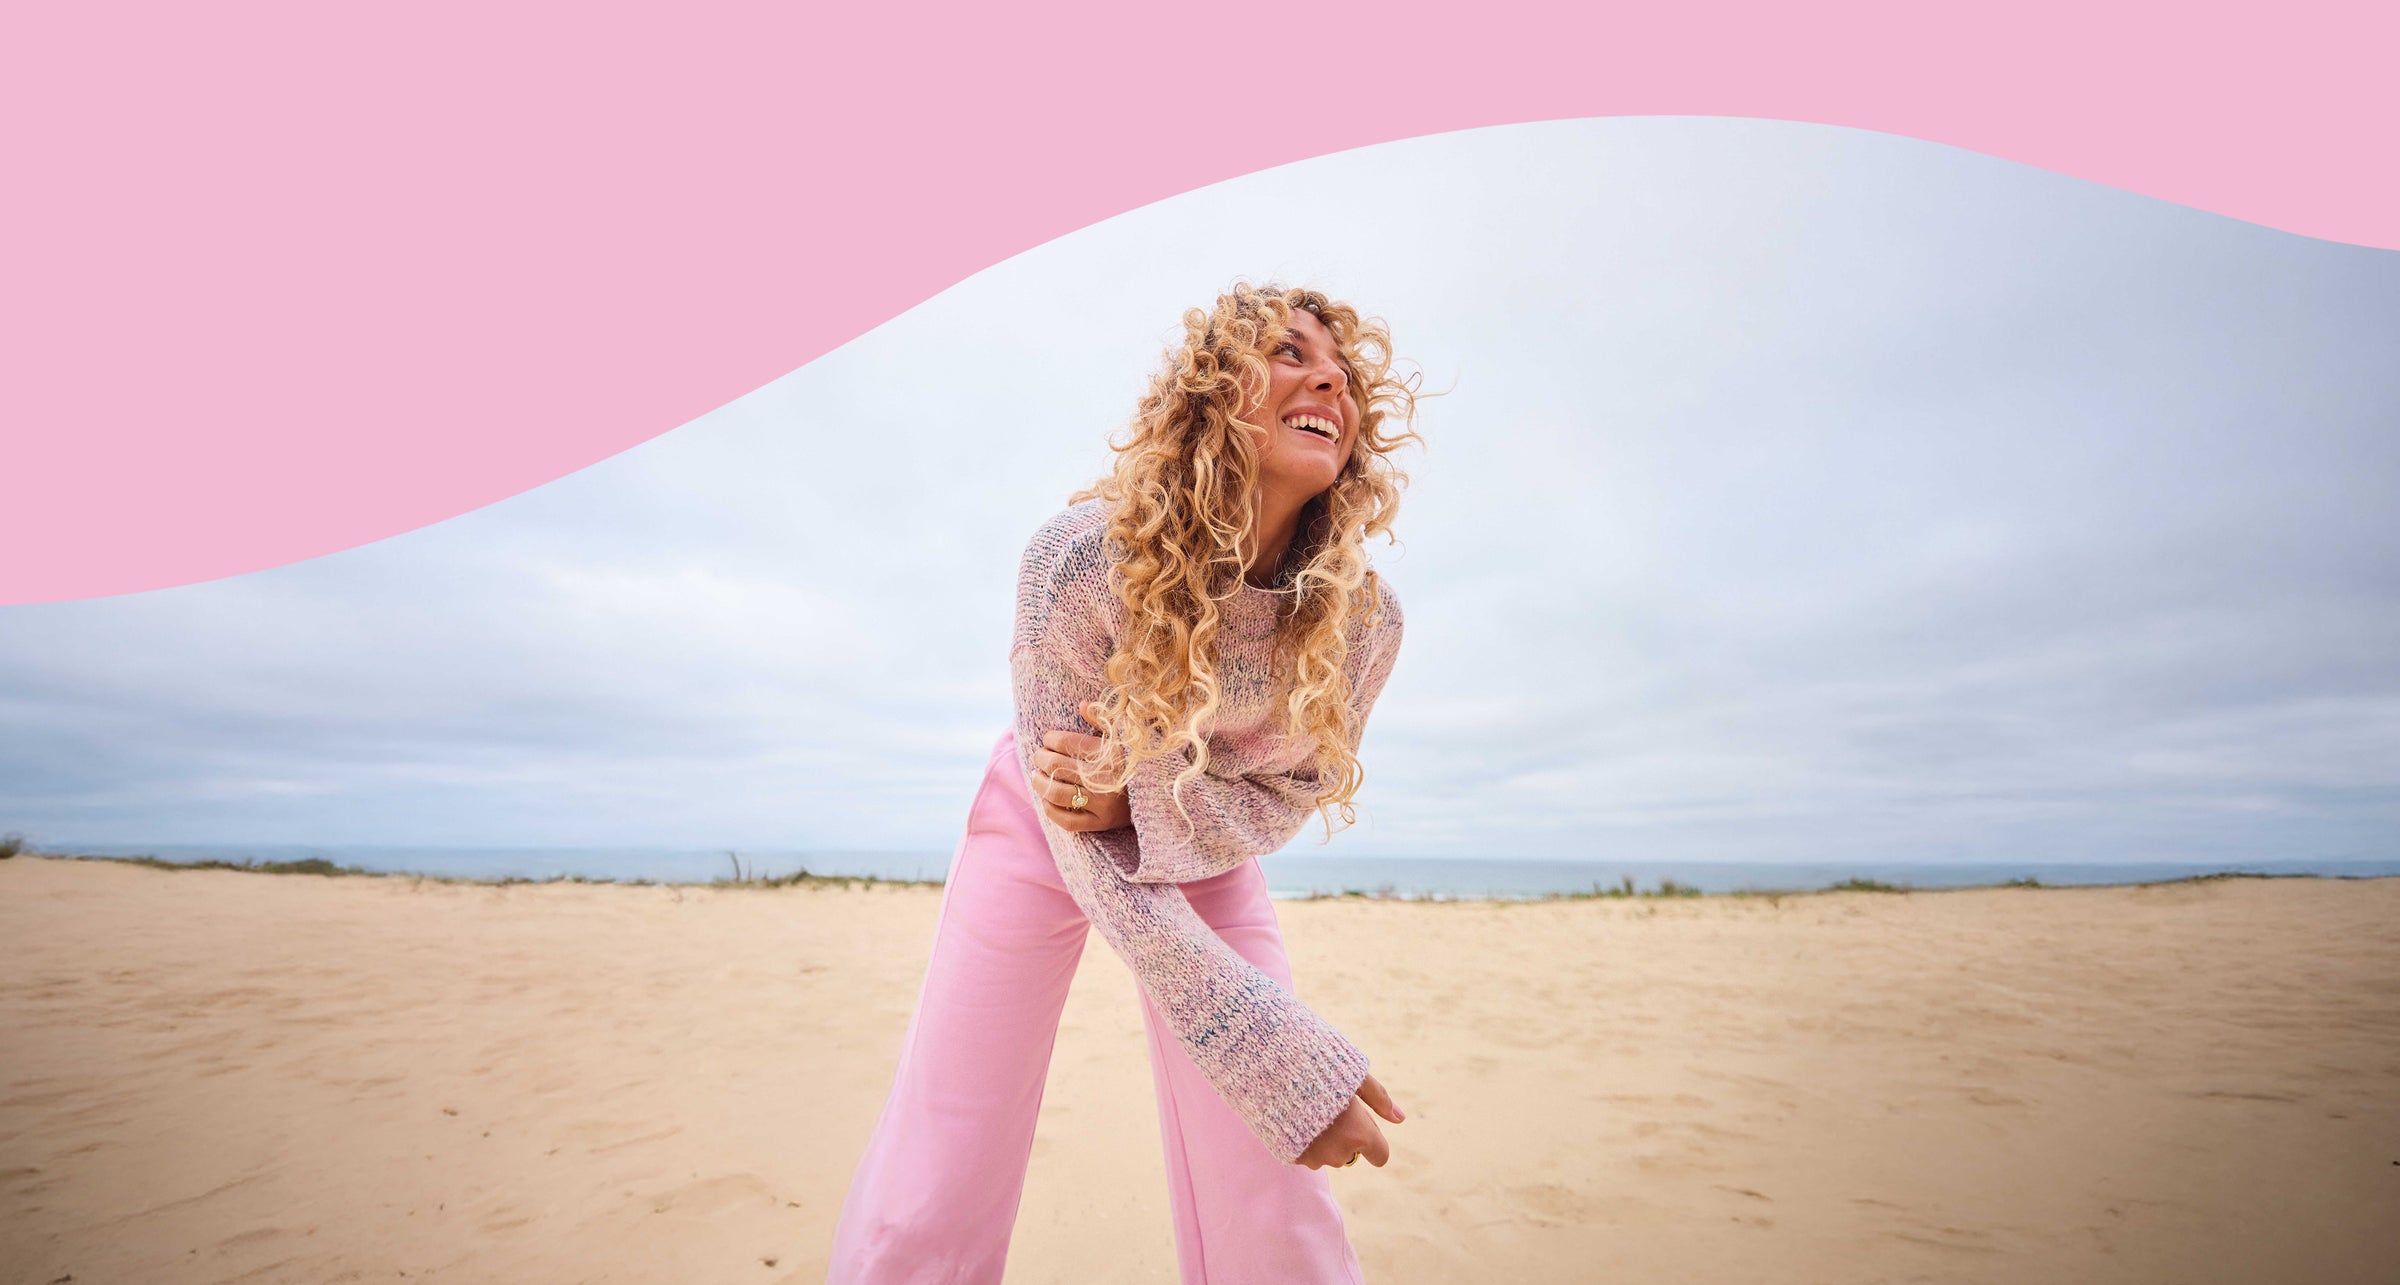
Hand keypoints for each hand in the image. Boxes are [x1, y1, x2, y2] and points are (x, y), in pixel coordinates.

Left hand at [1032, 702, 1131, 832]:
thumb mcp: (1125, 737)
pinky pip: (1067, 820)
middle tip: (1039, 757)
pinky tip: (1047, 799)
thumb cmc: (1137, 761)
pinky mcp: (1101, 823)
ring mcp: (1102, 803)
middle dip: (1041, 758)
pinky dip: (1050, 809)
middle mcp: (1103, 778)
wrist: (1162, 794)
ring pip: (1056, 793)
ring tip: (1037, 777)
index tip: (1049, 740)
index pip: (1064, 742)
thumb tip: (1082, 704)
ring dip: (1039, 783)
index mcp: (1108, 753)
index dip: (1050, 739)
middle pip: (1056, 765)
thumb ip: (1103, 721)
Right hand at [1295, 1073, 1404, 1169]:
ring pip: (1328, 1154)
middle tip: (1330, 1105)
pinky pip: (1307, 1154)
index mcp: (1359, 1134)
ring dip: (1324, 1139)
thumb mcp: (1354, 1077)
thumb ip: (1378, 1098)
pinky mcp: (1293, 1158)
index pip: (1380, 1155)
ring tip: (1309, 1108)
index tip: (1361, 1123)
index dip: (1374, 1140)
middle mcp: (1339, 1152)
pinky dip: (1305, 1140)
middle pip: (1351, 1152)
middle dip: (1346, 1135)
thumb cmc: (1318, 1070)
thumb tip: (1400, 1118)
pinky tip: (1295, 1116)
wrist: (1272, 1074)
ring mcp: (1314, 1158)